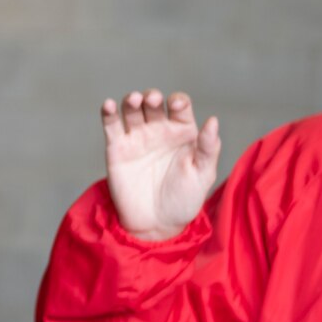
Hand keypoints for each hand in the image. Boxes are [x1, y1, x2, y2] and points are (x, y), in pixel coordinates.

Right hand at [102, 89, 220, 240]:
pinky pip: (111, 125)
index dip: (178, 101)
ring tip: (134, 100)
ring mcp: (136, 137)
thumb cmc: (184, 199)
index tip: (176, 105)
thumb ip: (208, 148)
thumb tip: (213, 120)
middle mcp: (158, 130)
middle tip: (151, 99)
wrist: (157, 225)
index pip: (180, 106)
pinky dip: (107, 113)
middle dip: (151, 96)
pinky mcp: (116, 148)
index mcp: (182, 132)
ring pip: (131, 109)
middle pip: (152, 102)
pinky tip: (108, 105)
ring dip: (131, 100)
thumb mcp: (202, 175)